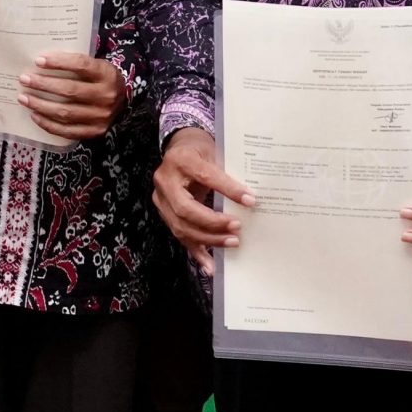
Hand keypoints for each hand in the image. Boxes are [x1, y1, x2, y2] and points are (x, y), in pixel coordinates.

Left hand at [18, 52, 124, 141]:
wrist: (123, 100)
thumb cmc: (100, 79)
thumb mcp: (96, 65)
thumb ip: (76, 63)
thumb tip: (40, 62)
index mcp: (107, 74)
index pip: (81, 65)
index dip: (59, 62)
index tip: (38, 61)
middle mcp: (106, 96)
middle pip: (70, 90)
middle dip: (43, 84)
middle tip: (24, 79)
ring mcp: (101, 117)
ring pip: (65, 112)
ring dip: (40, 105)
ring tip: (24, 98)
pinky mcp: (95, 131)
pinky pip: (67, 131)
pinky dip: (48, 124)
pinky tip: (35, 116)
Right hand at [152, 127, 254, 275]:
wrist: (179, 147)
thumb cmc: (200, 149)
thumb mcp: (214, 152)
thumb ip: (227, 173)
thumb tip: (251, 198)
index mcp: (180, 160)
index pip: (206, 177)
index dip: (228, 190)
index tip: (250, 200)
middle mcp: (165, 180)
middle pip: (186, 209)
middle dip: (213, 222)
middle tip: (237, 228)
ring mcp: (161, 199)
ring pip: (181, 226)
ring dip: (208, 239)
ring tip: (232, 242)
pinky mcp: (164, 212)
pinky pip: (179, 235)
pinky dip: (196, 251)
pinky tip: (210, 265)